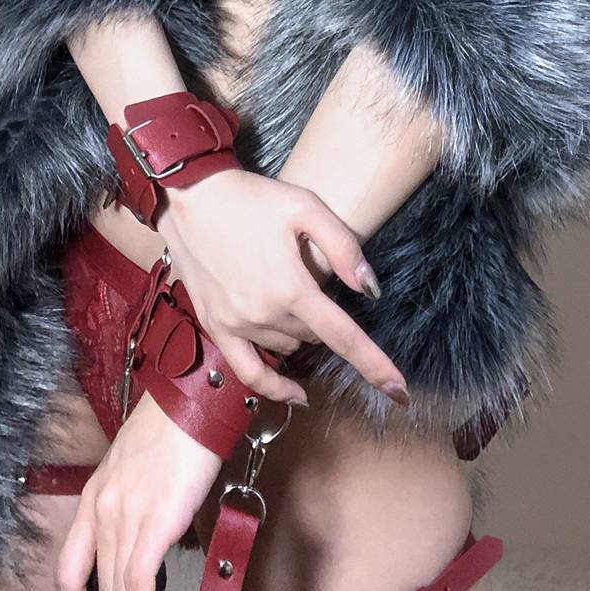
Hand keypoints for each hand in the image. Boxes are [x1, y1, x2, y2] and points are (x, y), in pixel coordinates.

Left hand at [54, 390, 222, 590]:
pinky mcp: (155, 522)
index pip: (68, 572)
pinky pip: (142, 587)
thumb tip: (154, 536)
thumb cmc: (175, 426)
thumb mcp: (139, 467)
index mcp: (93, 498)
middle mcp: (101, 512)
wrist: (193, 401)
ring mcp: (124, 517)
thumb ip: (136, 503)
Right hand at [156, 168, 408, 407]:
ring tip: (287, 289)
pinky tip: (297, 394)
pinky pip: (249, 373)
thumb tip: (370, 289)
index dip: (375, 366)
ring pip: (289, 347)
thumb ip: (343, 247)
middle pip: (316, 336)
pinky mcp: (215, 327)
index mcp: (292, 287)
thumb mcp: (305, 206)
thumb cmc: (251, 197)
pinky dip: (275, 388)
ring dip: (301, 331)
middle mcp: (265, 315)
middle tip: (309, 274)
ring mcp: (236, 325)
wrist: (188, 196)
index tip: (401, 394)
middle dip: (324, 315)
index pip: (344, 337)